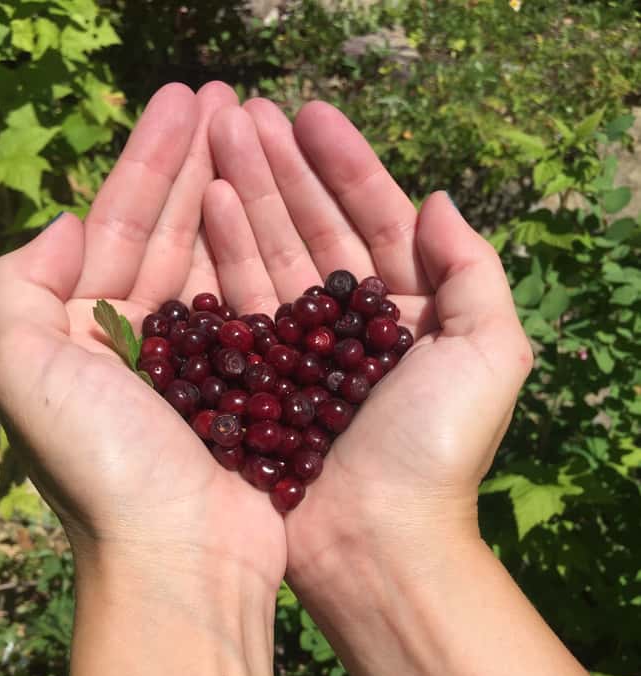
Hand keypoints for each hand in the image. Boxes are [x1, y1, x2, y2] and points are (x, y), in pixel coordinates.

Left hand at [0, 83, 284, 592]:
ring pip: (216, 262)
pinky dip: (264, 263)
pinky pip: (255, 311)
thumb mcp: (20, 365)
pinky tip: (280, 217)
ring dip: (231, 196)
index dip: (148, 159)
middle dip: (195, 162)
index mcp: (82, 332)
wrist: (180, 556)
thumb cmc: (102, 463)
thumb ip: (22, 284)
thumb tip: (71, 225)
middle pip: (169, 232)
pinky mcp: (248, 390)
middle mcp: (138, 344)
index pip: (118, 225)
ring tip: (258, 135)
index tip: (185, 100)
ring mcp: (199, 366)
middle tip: (230, 97)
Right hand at [204, 99, 532, 593]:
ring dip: (244, 203)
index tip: (307, 113)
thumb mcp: (490, 353)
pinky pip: (241, 312)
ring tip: (213, 149)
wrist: (379, 544)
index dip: (344, 165)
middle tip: (238, 115)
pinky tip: (204, 215)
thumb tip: (437, 200)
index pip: (376, 222)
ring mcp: (302, 357)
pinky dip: (222, 264)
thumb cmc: (437, 453)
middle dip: (280, 171)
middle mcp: (353, 330)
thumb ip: (473, 271)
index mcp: (412, 316)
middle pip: (314, 232)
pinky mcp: (261, 385)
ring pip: (270, 263)